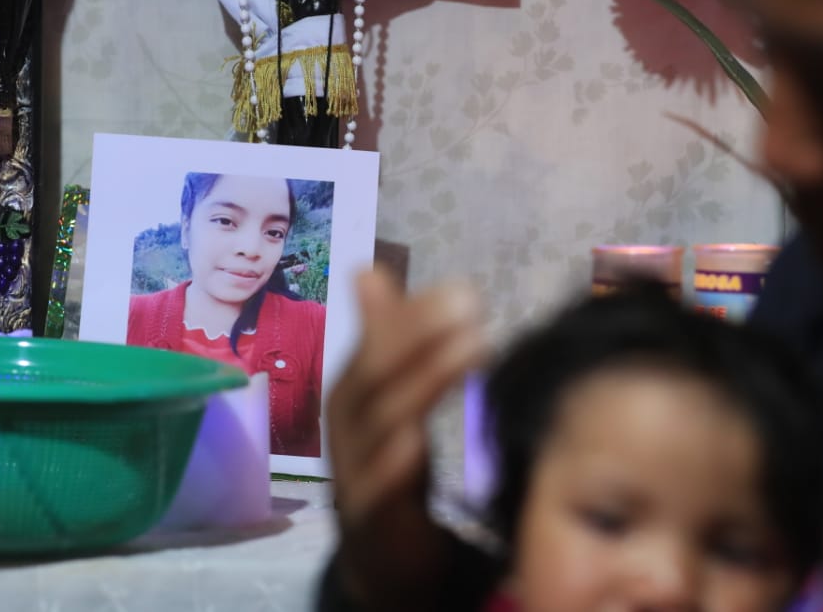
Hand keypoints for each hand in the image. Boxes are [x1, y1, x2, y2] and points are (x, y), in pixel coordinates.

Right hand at [328, 269, 487, 609]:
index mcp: (353, 389)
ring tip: (476, 347)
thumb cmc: (386, 461)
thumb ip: (386, 337)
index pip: (378, 342)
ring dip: (426, 380)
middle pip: (376, 373)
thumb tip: (366, 269)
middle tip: (473, 307)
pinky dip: (392, 463)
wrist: (377, 552)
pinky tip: (419, 443)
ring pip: (382, 421)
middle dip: (420, 336)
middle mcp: (347, 423)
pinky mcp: (366, 515)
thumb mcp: (388, 395)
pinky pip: (374, 487)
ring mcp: (353, 469)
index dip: (414, 314)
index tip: (464, 290)